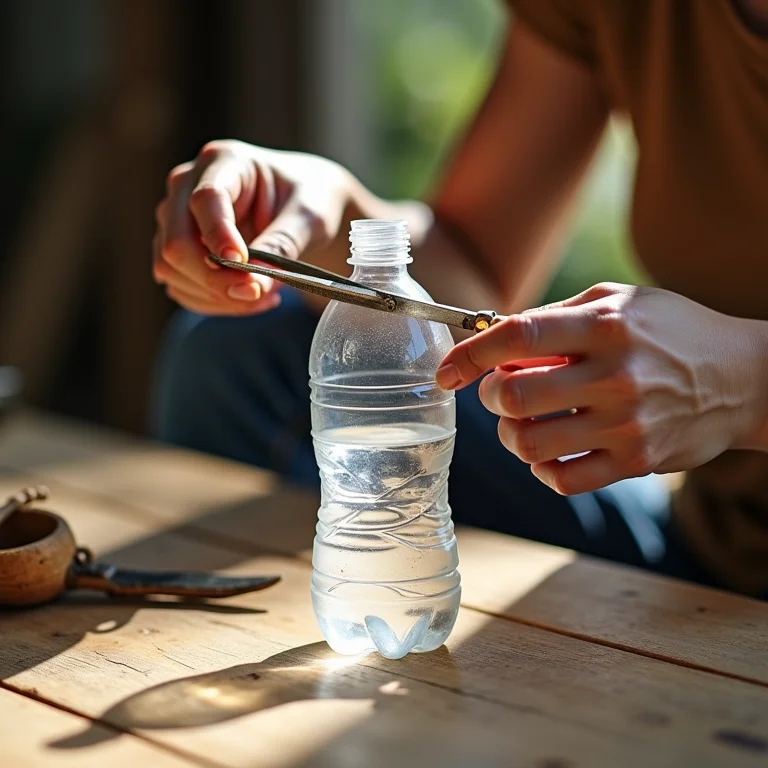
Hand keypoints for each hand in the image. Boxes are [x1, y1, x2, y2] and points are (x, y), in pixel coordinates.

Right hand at [153, 141, 352, 314]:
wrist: (302, 207)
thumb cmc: (309, 199)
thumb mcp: (309, 217)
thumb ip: (281, 247)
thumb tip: (252, 287)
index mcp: (225, 161)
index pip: (206, 199)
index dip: (219, 236)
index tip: (244, 267)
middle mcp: (188, 184)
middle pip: (176, 240)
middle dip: (214, 278)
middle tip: (256, 294)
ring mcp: (175, 217)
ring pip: (171, 268)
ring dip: (217, 295)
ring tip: (263, 297)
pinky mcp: (177, 248)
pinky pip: (180, 287)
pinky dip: (214, 302)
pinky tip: (249, 299)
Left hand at [436, 283, 767, 494]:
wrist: (746, 378)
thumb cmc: (672, 333)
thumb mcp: (618, 302)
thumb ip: (556, 318)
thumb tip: (495, 339)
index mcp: (604, 326)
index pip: (517, 336)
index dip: (469, 354)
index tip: (445, 372)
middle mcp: (613, 375)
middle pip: (513, 397)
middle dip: (491, 396)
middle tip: (500, 392)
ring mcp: (625, 424)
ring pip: (529, 443)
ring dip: (512, 434)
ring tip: (526, 421)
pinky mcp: (636, 462)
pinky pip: (562, 478)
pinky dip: (542, 468)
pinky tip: (550, 451)